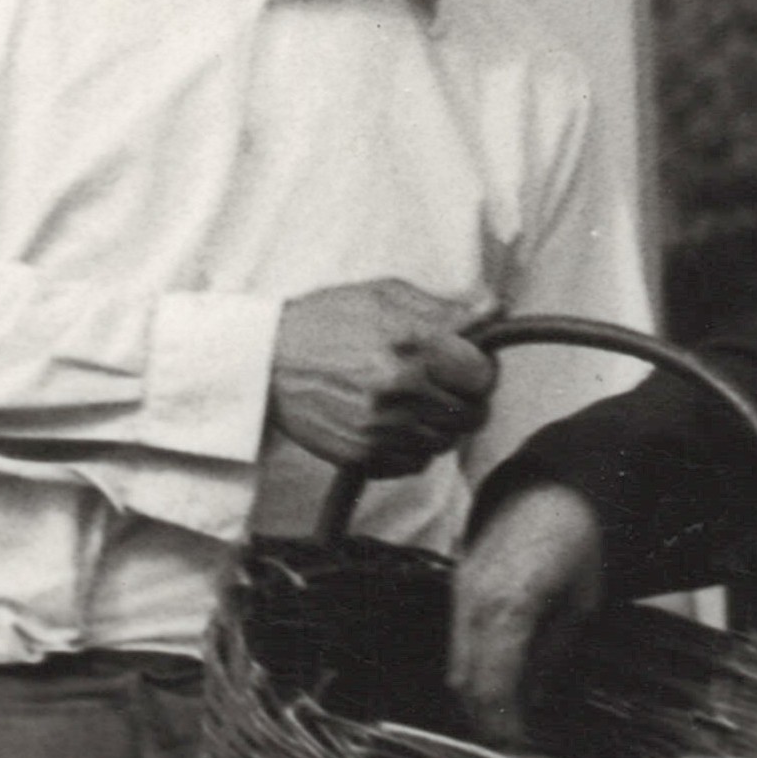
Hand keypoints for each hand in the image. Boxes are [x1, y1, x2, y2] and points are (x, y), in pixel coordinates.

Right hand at [269, 280, 497, 477]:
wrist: (263, 362)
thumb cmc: (324, 321)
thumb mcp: (383, 295)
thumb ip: (443, 306)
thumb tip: (493, 310)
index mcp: (411, 343)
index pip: (483, 374)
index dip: (480, 368)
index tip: (467, 363)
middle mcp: (401, 388)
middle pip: (472, 412)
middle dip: (465, 397)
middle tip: (444, 383)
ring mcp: (382, 427)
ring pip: (446, 441)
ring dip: (441, 424)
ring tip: (416, 402)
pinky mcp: (363, 455)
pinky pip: (416, 462)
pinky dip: (414, 446)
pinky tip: (395, 423)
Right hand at [447, 479, 607, 745]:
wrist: (551, 486)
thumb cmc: (580, 543)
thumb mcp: (581, 604)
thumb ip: (550, 654)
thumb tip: (529, 701)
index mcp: (509, 606)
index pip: (492, 685)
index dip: (503, 728)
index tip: (521, 755)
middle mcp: (474, 602)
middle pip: (466, 682)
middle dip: (486, 723)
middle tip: (514, 752)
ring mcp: (459, 594)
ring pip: (456, 666)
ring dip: (477, 700)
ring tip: (506, 728)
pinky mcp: (457, 589)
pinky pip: (457, 644)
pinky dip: (473, 673)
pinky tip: (495, 689)